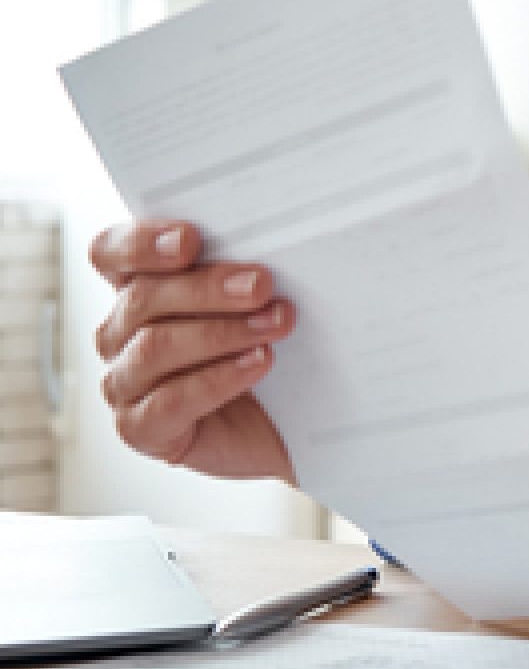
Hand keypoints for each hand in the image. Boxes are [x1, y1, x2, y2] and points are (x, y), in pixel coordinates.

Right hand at [90, 221, 297, 485]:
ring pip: (155, 348)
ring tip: (274, 326)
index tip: (189, 239)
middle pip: (142, 298)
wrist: (279, 425)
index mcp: (136, 290)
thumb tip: (261, 254)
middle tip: (261, 285)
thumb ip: (239, 275)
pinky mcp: (140, 428)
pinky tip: (258, 363)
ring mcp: (123, 383)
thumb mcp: (251, 306)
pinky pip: (170, 401)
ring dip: (222, 333)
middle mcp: (119, 334)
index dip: (141, 243)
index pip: (110, 254)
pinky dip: (219, 379)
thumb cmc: (259, 350)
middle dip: (208, 288)